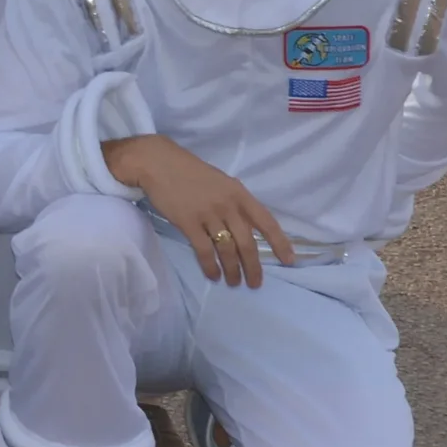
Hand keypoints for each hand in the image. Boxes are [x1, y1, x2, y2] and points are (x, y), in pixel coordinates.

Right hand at [98, 132, 296, 287]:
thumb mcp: (221, 182)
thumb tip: (244, 228)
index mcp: (239, 194)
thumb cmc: (190, 172)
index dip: (279, 242)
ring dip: (232, 270)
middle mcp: (228, 205)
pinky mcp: (188, 222)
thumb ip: (234, 203)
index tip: (288, 261)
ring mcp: (208, 214)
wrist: (158, 163)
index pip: (266, 221)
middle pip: (247, 243)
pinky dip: (210, 266)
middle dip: (253, 267)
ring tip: (233, 282)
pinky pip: (204, 250)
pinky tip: (213, 275)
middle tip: (255, 283)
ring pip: (227, 249)